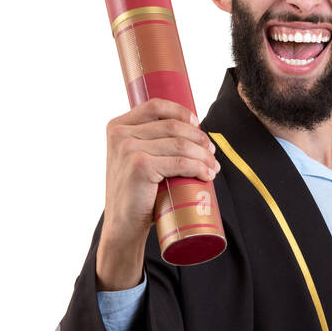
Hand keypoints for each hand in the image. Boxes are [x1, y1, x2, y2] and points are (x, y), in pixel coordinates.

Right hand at [96, 97, 218, 289]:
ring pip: (181, 144)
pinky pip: (181, 162)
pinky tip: (208, 175)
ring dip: (204, 155)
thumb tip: (192, 130)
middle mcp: (120, 134)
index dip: (182, 112)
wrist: (122, 224)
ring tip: (213, 167)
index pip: (156, 106)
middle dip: (200, 139)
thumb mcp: (135, 158)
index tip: (198, 125)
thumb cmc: (136, 192)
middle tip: (212, 153)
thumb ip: (149, 141)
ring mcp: (129, 149)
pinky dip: (199, 168)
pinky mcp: (140, 167)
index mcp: (117, 127)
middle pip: (173, 126)